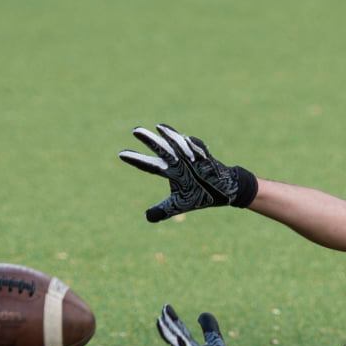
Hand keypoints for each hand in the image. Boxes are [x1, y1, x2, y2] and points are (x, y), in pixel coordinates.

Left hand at [119, 124, 258, 222]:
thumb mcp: (180, 205)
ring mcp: (193, 158)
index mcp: (171, 171)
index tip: (121, 154)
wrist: (225, 191)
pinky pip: (200, 150)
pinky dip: (194, 146)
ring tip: (160, 127)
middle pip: (162, 149)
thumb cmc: (201, 195)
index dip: (136, 160)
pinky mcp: (207, 159)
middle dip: (150, 140)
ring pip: (179, 144)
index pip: (150, 165)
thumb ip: (163, 209)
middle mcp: (179, 162)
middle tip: (135, 131)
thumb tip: (147, 217)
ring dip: (170, 136)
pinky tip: (187, 140)